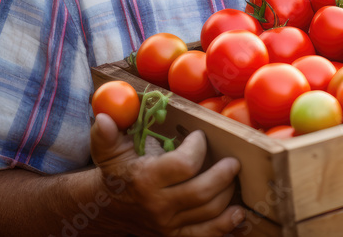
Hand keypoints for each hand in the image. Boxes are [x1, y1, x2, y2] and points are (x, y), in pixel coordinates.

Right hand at [89, 113, 243, 236]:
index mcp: (145, 180)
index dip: (198, 148)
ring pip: (209, 213)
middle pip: (202, 192)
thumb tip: (103, 118)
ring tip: (233, 178)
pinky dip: (227, 225)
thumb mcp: (108, 152)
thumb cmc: (116, 174)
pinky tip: (239, 213)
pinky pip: (206, 235)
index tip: (200, 136)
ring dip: (228, 194)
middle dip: (224, 174)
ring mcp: (168, 225)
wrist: (109, 210)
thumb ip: (105, 135)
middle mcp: (158, 206)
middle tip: (233, 161)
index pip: (183, 165)